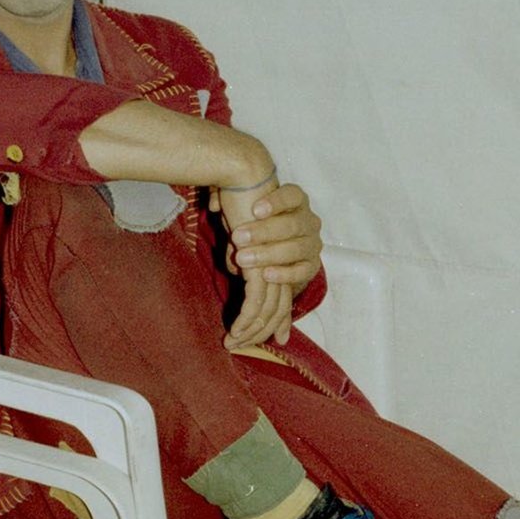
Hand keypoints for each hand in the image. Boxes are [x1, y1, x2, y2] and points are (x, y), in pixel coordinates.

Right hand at [213, 171, 291, 348]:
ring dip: (248, 327)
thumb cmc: (240, 196)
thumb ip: (242, 248)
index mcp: (286, 251)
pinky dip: (246, 318)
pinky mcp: (264, 261)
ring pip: (267, 305)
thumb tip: (236, 263)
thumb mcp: (241, 229)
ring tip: (231, 341)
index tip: (277, 340)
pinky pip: (257, 299)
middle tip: (237, 344)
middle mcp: (288, 256)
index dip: (282, 318)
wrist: (244, 174)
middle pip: (278, 304)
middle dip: (260, 329)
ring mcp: (278, 260)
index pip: (284, 291)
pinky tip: (234, 331)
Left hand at [229, 182, 322, 298]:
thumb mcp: (246, 213)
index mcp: (296, 201)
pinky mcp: (311, 266)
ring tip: (243, 259)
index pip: (292, 195)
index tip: (254, 209)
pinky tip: (266, 274)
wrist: (274, 254)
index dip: (276, 201)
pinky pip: (302, 271)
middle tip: (238, 237)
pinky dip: (284, 273)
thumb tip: (214, 205)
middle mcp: (309, 221)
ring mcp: (313, 244)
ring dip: (268, 254)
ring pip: (297, 248)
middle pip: (293, 224)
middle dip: (264, 232)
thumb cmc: (258, 225)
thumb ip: (233, 207)